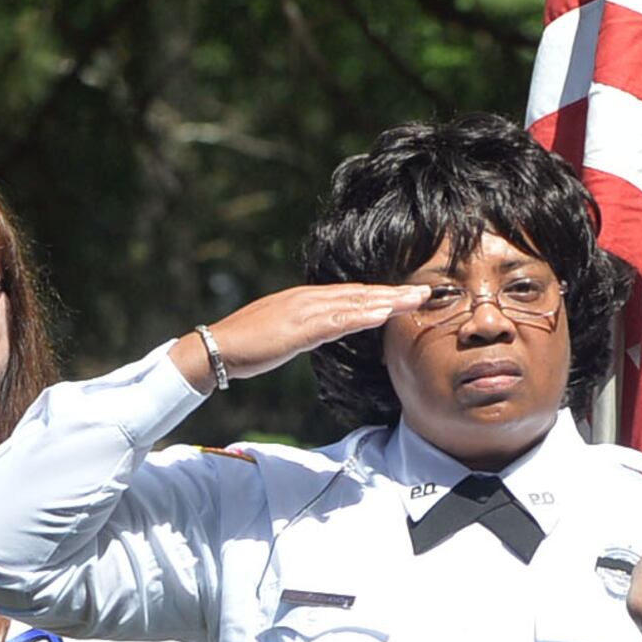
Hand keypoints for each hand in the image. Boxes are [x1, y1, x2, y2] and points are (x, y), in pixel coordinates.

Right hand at [175, 281, 436, 389]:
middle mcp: (306, 298)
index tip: (405, 295)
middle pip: (358, 293)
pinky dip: (360, 316)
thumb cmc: (245, 346)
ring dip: (385, 301)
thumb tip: (324, 331)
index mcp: (303, 300)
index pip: (349, 294)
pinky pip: (335, 321)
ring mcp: (302, 311)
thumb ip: (306, 329)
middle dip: (392, 293)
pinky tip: (381, 315)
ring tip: (414, 300)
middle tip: (425, 291)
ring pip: (352, 303)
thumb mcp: (282, 334)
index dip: (379, 294)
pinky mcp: (297, 328)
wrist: (215, 349)